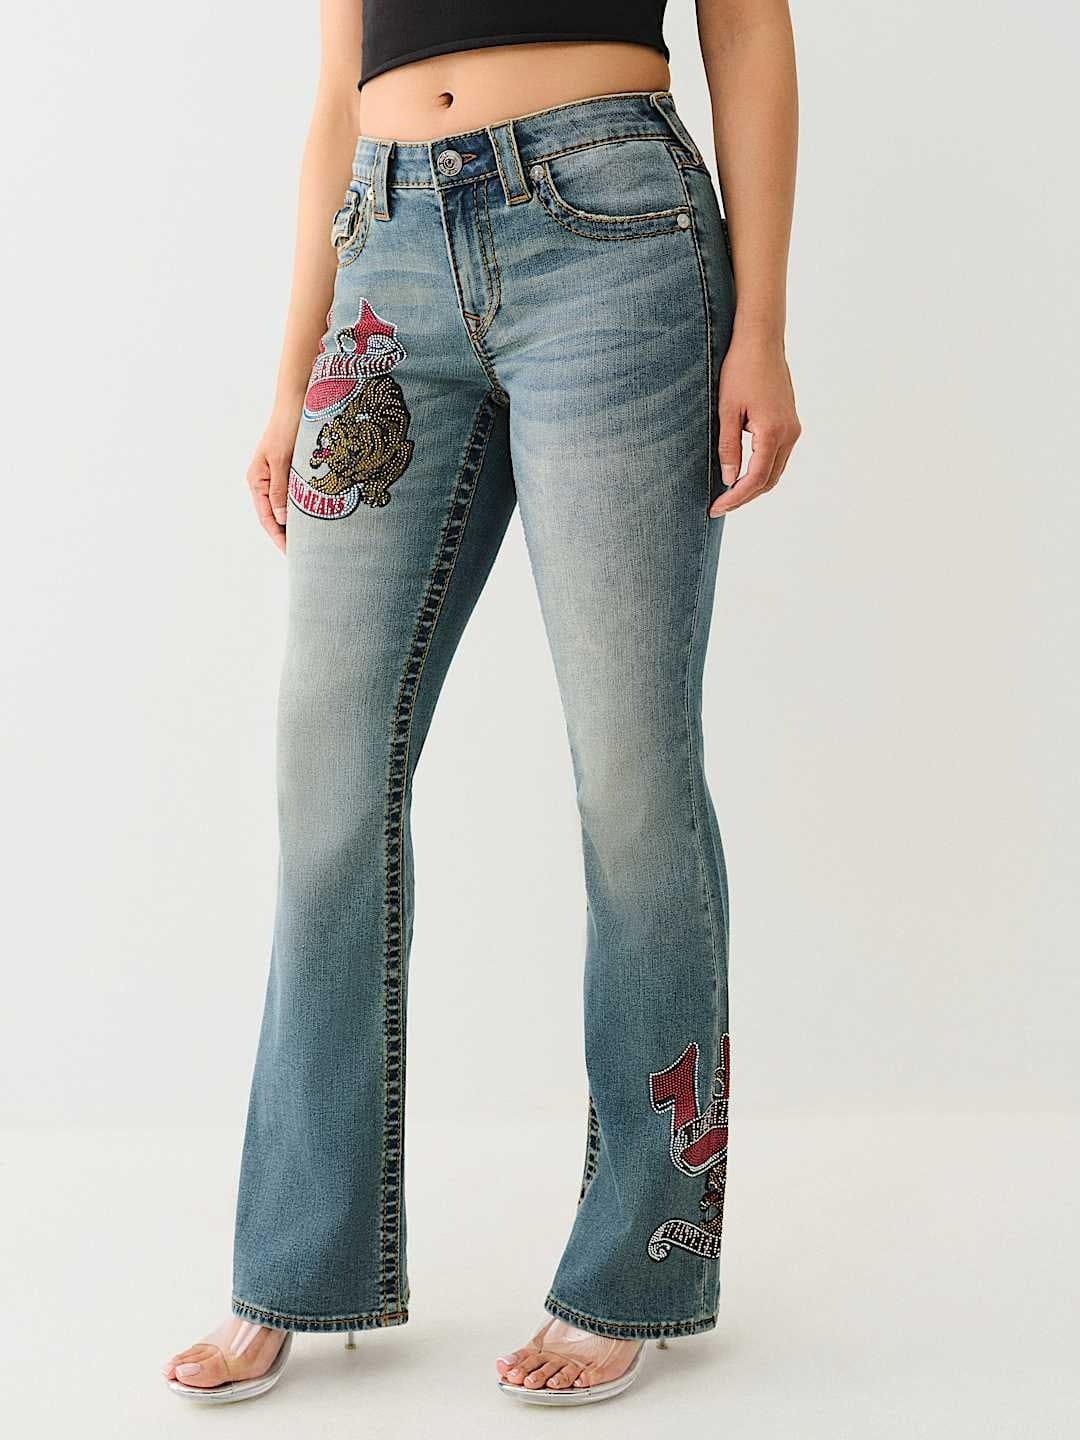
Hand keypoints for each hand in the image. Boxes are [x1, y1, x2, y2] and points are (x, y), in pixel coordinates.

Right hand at [246, 402, 302, 552]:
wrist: (298, 401)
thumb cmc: (287, 427)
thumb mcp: (282, 460)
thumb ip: (281, 489)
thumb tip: (281, 520)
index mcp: (257, 480)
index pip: (267, 518)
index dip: (279, 538)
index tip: (292, 555)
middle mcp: (266, 481)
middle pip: (276, 516)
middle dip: (288, 535)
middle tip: (306, 555)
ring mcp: (279, 476)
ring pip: (288, 507)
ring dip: (298, 523)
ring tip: (313, 542)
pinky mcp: (293, 470)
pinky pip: (298, 496)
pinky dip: (306, 508)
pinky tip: (319, 518)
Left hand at [710, 335, 800, 516]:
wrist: (762, 341)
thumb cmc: (741, 370)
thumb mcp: (726, 410)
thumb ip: (729, 447)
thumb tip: (729, 480)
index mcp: (773, 432)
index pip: (756, 479)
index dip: (736, 498)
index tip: (716, 508)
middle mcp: (789, 433)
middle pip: (769, 480)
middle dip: (745, 497)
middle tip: (719, 506)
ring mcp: (792, 429)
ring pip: (775, 471)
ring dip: (754, 485)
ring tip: (728, 494)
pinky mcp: (790, 423)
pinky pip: (777, 456)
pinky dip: (762, 470)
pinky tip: (742, 473)